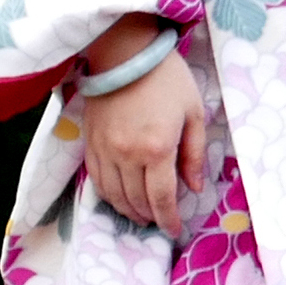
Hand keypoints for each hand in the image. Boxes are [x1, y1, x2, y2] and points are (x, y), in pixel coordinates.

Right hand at [78, 20, 210, 236]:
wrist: (126, 54)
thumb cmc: (167, 79)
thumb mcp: (194, 113)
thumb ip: (194, 154)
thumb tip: (195, 187)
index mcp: (157, 148)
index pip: (162, 198)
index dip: (169, 219)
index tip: (175, 231)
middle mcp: (127, 155)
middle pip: (136, 200)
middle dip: (150, 217)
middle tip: (160, 222)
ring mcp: (105, 150)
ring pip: (113, 195)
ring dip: (128, 211)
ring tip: (142, 216)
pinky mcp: (90, 143)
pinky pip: (97, 180)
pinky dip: (108, 196)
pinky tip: (119, 199)